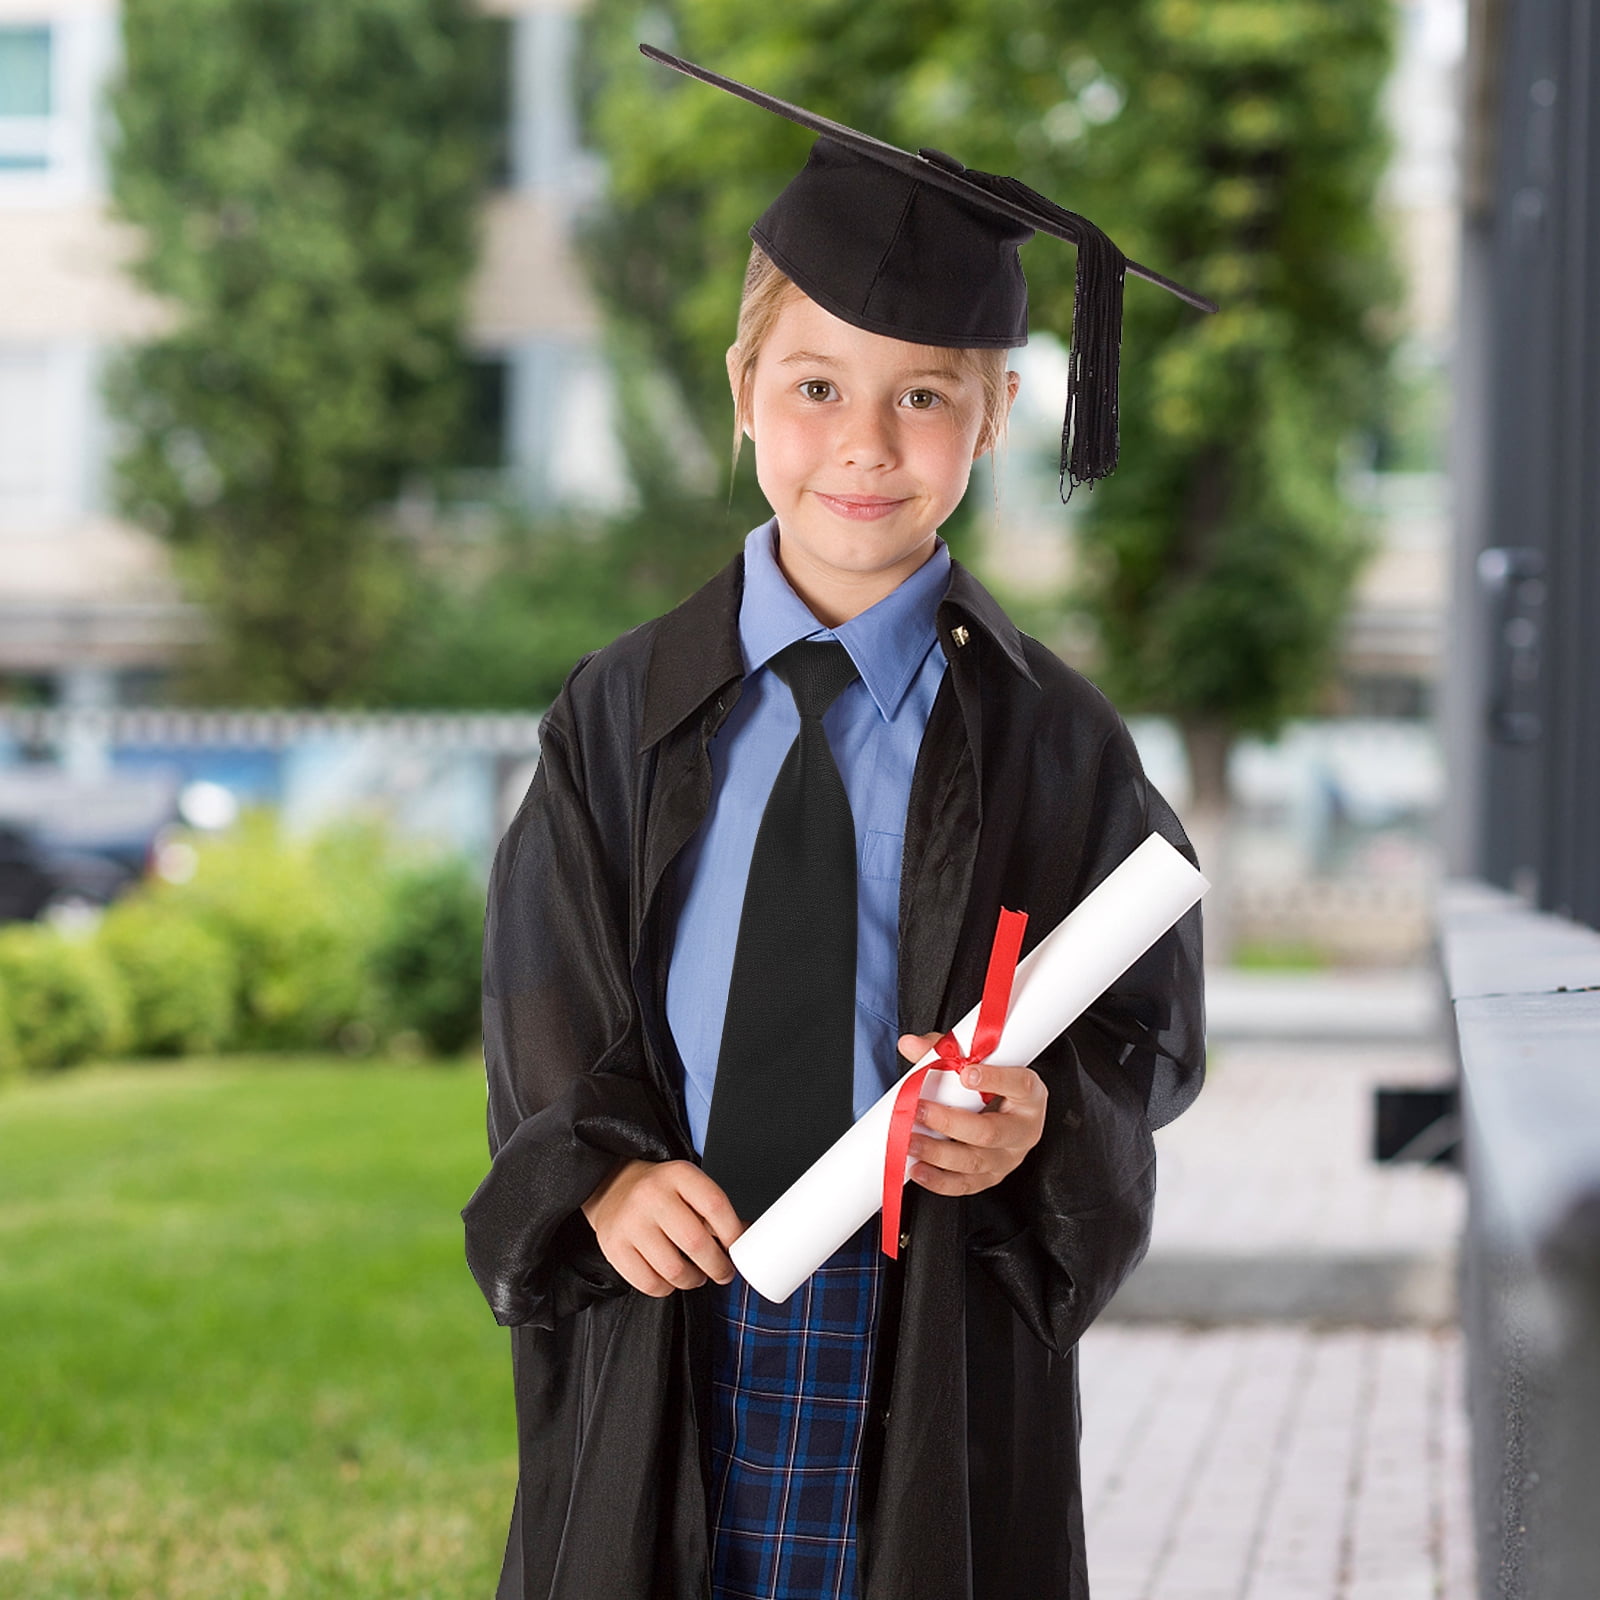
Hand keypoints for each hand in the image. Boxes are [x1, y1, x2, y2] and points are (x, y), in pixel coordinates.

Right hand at [580, 1159, 744, 1296]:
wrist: (612, 1186)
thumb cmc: (659, 1191)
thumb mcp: (687, 1185)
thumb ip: (714, 1210)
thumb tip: (745, 1238)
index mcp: (678, 1175)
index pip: (715, 1206)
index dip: (733, 1233)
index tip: (737, 1248)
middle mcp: (651, 1196)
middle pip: (696, 1242)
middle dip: (718, 1266)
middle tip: (723, 1271)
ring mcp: (630, 1223)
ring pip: (674, 1270)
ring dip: (694, 1280)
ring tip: (697, 1275)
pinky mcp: (614, 1247)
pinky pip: (650, 1284)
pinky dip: (667, 1288)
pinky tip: (671, 1278)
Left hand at [896, 1033, 1048, 1196]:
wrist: (1006, 1112)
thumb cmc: (991, 1085)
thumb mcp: (976, 1061)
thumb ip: (945, 1051)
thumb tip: (910, 1044)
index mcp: (1029, 1094)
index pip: (1019, 1084)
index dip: (994, 1079)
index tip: (966, 1072)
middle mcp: (1023, 1129)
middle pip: (989, 1131)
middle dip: (949, 1122)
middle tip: (919, 1110)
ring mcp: (1008, 1157)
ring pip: (974, 1161)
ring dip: (937, 1153)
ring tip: (909, 1141)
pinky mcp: (991, 1177)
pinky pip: (965, 1184)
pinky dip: (939, 1180)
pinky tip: (918, 1169)